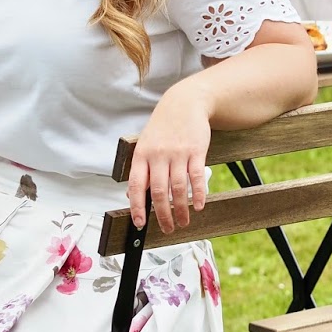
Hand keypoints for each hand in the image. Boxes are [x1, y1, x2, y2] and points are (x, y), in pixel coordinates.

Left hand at [126, 87, 211, 233]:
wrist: (184, 103)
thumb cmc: (163, 127)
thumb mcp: (145, 144)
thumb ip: (141, 169)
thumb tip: (134, 195)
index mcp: (142, 155)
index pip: (136, 186)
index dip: (137, 207)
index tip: (140, 223)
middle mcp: (158, 155)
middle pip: (159, 192)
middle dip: (163, 215)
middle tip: (167, 228)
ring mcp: (178, 153)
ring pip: (179, 188)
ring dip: (181, 209)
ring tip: (183, 221)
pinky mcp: (196, 151)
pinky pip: (196, 177)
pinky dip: (198, 194)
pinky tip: (198, 206)